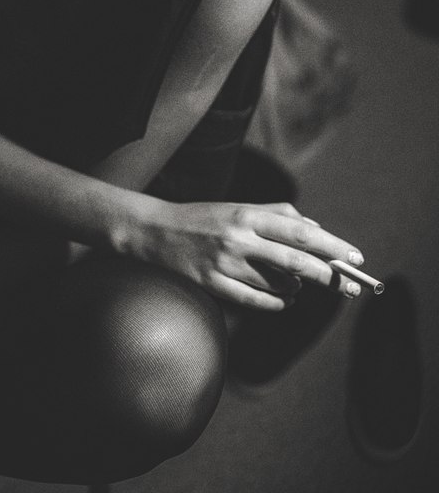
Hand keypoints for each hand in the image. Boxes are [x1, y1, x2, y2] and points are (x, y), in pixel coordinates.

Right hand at [136, 200, 364, 310]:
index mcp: (248, 214)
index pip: (301, 230)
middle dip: (328, 276)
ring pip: (278, 285)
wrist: (156, 231)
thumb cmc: (204, 218)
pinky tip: (284, 301)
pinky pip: (256, 301)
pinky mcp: (213, 284)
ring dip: (297, 289)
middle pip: (296, 261)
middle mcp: (239, 237)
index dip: (333, 246)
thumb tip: (316, 229)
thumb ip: (276, 215)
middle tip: (348, 285)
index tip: (356, 257)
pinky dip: (277, 304)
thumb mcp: (239, 208)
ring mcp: (225, 263)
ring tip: (296, 286)